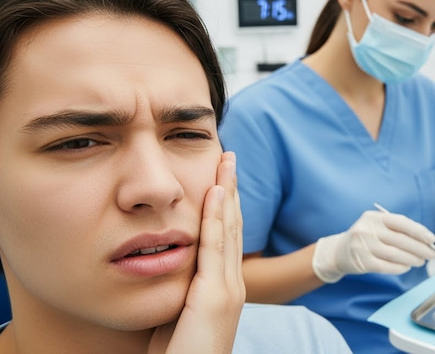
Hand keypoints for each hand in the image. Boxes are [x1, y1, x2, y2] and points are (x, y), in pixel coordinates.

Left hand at [149, 151, 244, 353]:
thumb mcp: (177, 314)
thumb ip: (179, 289)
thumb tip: (165, 265)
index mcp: (223, 287)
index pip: (224, 236)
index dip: (224, 205)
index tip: (220, 177)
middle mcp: (231, 284)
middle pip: (231, 225)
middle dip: (231, 189)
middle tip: (229, 158)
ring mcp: (228, 290)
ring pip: (227, 229)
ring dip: (227, 193)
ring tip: (226, 164)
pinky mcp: (217, 297)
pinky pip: (215, 248)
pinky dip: (216, 218)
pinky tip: (215, 194)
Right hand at [312, 210, 434, 282]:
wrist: (339, 251)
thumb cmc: (365, 238)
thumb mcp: (376, 226)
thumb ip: (397, 229)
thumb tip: (424, 240)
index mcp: (374, 217)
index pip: (401, 223)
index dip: (419, 231)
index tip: (431, 239)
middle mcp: (367, 230)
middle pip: (401, 240)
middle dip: (420, 248)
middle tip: (431, 254)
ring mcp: (363, 246)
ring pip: (396, 254)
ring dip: (412, 259)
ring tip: (421, 261)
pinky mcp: (362, 262)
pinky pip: (387, 266)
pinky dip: (400, 267)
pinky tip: (407, 267)